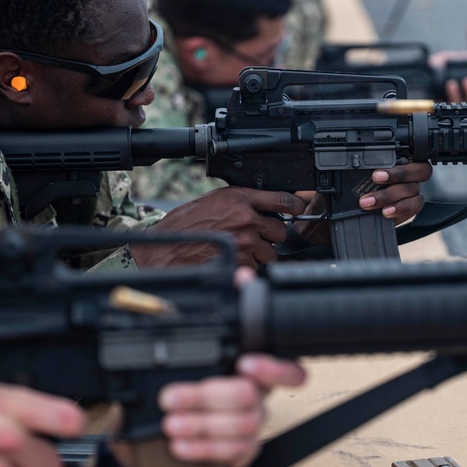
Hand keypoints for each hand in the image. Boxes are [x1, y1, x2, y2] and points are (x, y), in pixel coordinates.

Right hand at [132, 187, 307, 268]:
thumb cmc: (184, 226)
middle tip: (255, 236)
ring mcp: (246, 242)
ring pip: (271, 252)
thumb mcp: (213, 201)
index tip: (300, 207)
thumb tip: (263, 207)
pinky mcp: (242, 262)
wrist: (166, 249)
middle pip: (281, 230)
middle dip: (271, 235)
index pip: (283, 199)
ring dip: (260, 253)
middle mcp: (246, 218)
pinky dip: (248, 266)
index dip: (296, 204)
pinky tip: (231, 259)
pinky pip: (257, 267)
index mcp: (239, 198)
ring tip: (238, 249)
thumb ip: (241, 203)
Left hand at [158, 354, 305, 466]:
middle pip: (249, 394)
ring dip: (200, 425)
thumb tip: (169, 350)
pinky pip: (235, 452)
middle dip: (205, 397)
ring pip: (242, 424)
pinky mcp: (245, 450)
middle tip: (171, 399)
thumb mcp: (185, 368)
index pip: (286, 369)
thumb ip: (188, 360)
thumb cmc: (184, 391)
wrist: (174, 428)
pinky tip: (182, 445)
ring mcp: (254, 424)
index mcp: (253, 371)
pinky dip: (205, 449)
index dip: (272, 368)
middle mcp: (259, 396)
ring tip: (171, 424)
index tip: (244, 364)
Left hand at [292, 162, 432, 244]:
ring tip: (369, 202)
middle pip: (420, 170)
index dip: (402, 156)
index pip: (410, 152)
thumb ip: (347, 170)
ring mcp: (410, 192)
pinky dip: (400, 208)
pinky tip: (386, 212)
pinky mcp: (409, 209)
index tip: (375, 169)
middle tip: (375, 178)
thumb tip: (335, 164)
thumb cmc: (344, 194)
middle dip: (398, 173)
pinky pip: (414, 207)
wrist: (340, 219)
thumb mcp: (343, 179)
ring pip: (413, 189)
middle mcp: (407, 176)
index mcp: (395, 161)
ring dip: (390, 195)